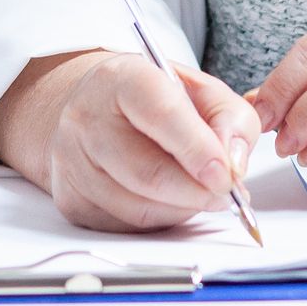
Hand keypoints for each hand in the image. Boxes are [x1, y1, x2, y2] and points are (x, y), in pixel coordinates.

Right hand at [0, 49, 263, 234]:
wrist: (92, 111)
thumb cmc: (153, 101)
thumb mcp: (200, 90)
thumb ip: (231, 119)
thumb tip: (235, 166)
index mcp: (121, 78)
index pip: (160, 114)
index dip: (197, 149)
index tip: (225, 175)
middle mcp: (87, 118)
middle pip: (147, 172)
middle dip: (197, 192)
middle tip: (227, 195)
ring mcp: (72, 162)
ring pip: (138, 208)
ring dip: (182, 210)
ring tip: (200, 194)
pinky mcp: (72, 199)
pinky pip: (125, 226)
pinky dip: (159, 220)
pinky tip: (169, 201)